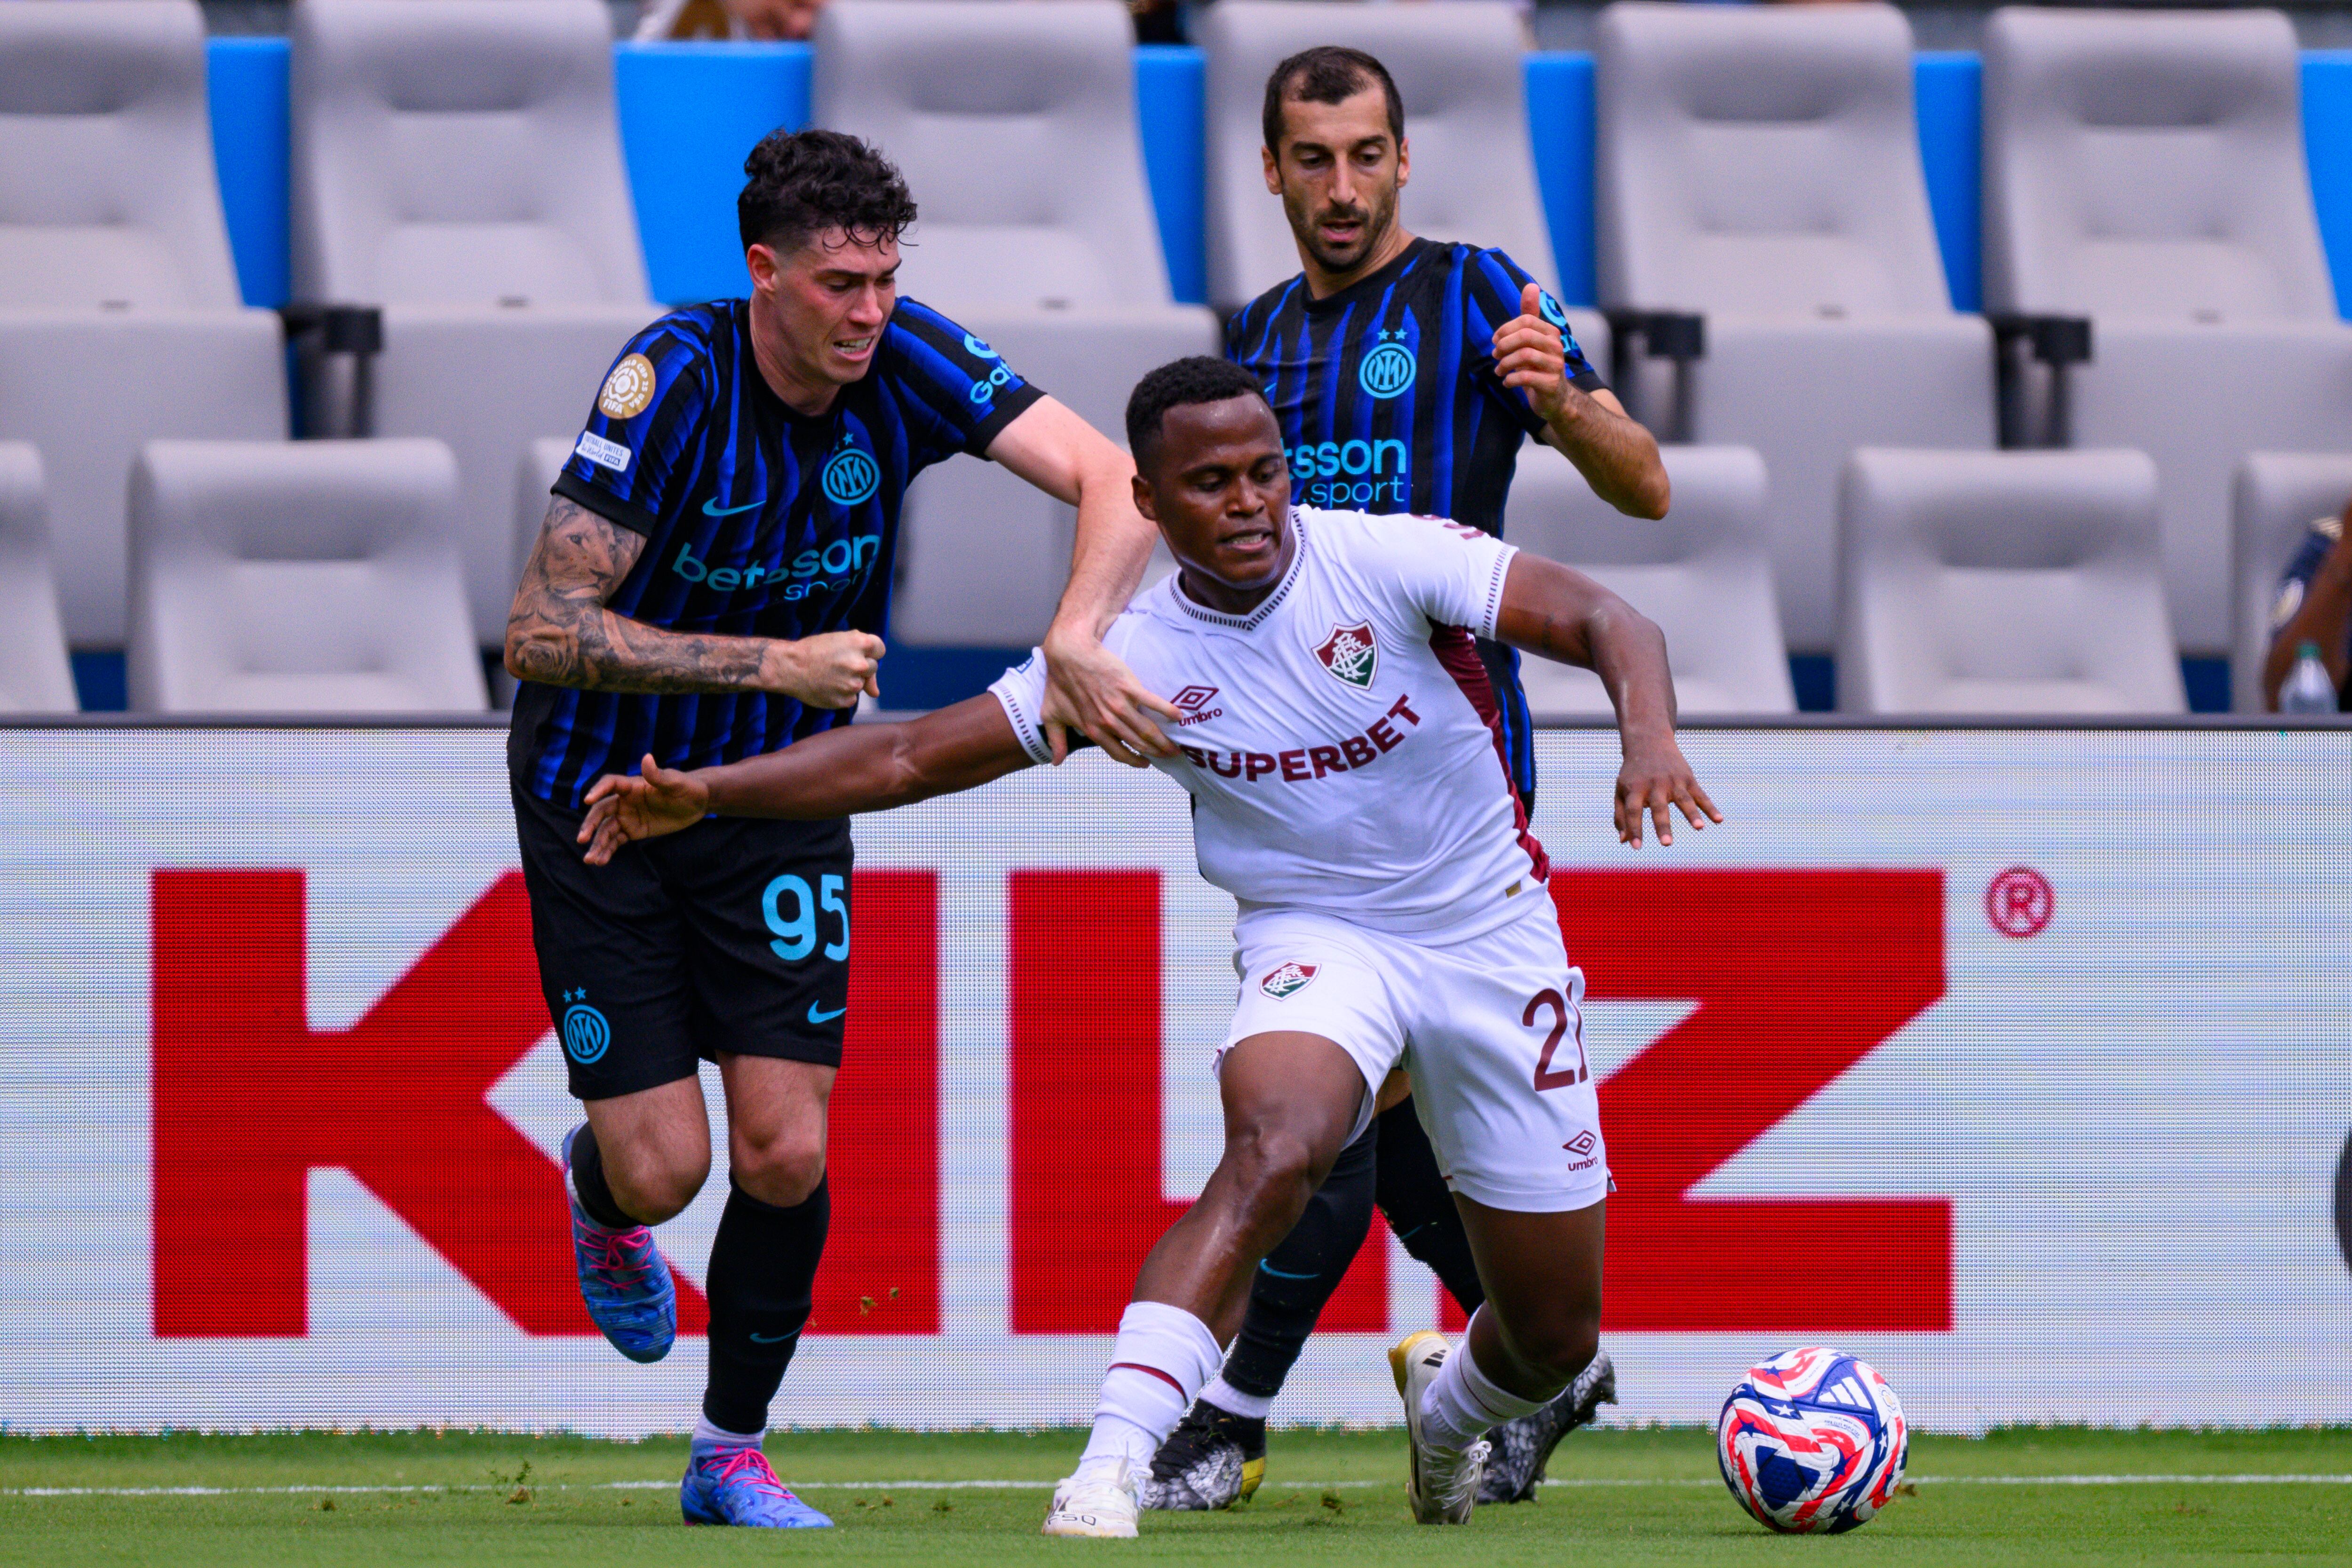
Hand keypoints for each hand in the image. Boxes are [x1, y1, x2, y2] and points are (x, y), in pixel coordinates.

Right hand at [577, 754, 709, 864]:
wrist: (697, 803)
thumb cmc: (687, 788)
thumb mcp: (675, 783)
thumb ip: (658, 776)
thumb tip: (647, 758)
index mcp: (632, 785)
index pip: (610, 784)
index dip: (598, 790)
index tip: (588, 800)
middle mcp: (625, 800)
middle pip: (601, 811)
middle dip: (590, 824)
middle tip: (582, 839)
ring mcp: (627, 816)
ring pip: (606, 829)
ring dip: (597, 843)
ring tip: (590, 859)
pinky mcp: (633, 830)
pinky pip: (616, 840)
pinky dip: (607, 850)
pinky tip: (601, 860)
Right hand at [770, 631, 884, 708]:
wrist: (789, 666)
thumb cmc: (814, 650)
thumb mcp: (838, 642)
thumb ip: (864, 659)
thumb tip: (876, 693)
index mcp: (860, 643)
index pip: (880, 649)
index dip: (870, 652)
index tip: (860, 654)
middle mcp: (860, 664)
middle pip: (873, 667)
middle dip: (860, 667)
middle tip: (838, 664)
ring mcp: (853, 684)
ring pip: (861, 684)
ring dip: (850, 681)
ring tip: (829, 675)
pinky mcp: (846, 700)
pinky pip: (851, 698)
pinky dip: (841, 694)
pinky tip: (827, 686)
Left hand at [1040, 626, 1180, 765]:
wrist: (1068, 652)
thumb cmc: (1058, 681)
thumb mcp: (1051, 714)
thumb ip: (1056, 740)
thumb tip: (1056, 761)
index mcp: (1091, 729)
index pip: (1118, 753)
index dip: (1133, 760)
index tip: (1144, 763)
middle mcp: (1107, 721)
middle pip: (1138, 743)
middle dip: (1155, 753)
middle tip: (1168, 755)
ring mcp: (1119, 705)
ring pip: (1147, 729)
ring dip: (1163, 740)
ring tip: (1175, 745)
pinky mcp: (1129, 687)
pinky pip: (1152, 703)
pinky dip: (1167, 710)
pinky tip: (1178, 716)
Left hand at [1492, 282, 1576, 424]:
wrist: (1556, 399)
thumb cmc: (1539, 367)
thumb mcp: (1533, 340)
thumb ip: (1530, 315)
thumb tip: (1530, 285)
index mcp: (1551, 333)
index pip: (1526, 321)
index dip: (1506, 329)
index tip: (1495, 340)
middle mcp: (1556, 347)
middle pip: (1525, 336)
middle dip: (1504, 345)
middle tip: (1494, 355)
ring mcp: (1555, 366)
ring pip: (1524, 356)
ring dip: (1505, 363)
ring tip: (1499, 370)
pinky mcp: (1551, 384)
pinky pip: (1525, 377)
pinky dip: (1510, 380)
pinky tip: (1507, 382)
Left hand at [1614, 732, 1721, 847]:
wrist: (1649, 742)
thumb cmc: (1633, 773)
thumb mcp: (1621, 790)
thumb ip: (1621, 815)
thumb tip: (1624, 841)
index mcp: (1635, 788)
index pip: (1633, 811)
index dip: (1634, 829)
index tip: (1636, 847)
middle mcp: (1655, 784)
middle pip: (1659, 807)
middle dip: (1662, 825)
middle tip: (1666, 844)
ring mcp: (1673, 781)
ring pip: (1683, 800)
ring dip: (1692, 814)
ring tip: (1699, 828)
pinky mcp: (1688, 778)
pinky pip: (1700, 795)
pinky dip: (1710, 807)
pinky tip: (1719, 820)